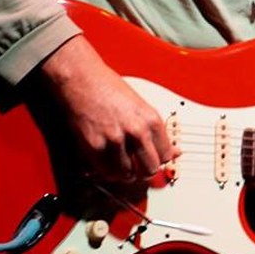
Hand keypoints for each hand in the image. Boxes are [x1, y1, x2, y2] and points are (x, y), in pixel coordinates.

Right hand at [39, 35, 178, 181]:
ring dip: (124, 173)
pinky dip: (106, 171)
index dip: (159, 160)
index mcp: (151, 119)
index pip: (165, 155)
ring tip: (121, 165)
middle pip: (149, 169)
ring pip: (127, 174)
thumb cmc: (108, 86)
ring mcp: (115, 140)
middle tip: (139, 167)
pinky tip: (107, 162)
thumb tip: (172, 150)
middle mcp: (136, 131)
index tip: (153, 159)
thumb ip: (154, 130)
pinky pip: (106, 171)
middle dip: (144, 171)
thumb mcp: (140, 105)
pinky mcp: (94, 147)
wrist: (82, 79)